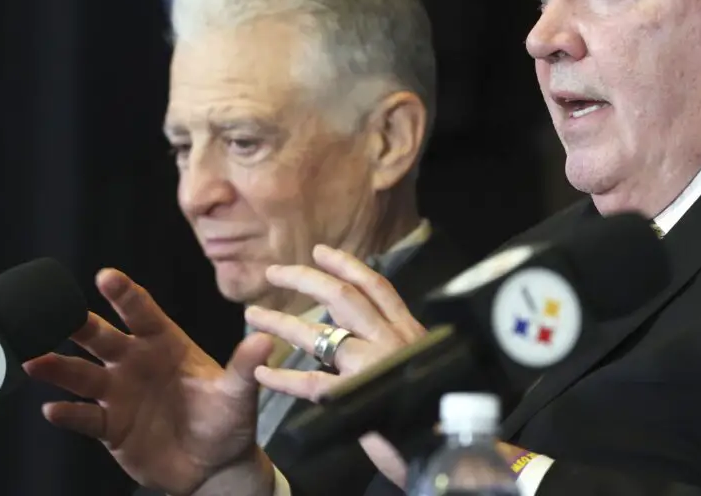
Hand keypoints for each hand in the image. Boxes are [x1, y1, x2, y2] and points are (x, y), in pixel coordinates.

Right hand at [24, 268, 275, 495]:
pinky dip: (68, 414)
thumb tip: (264, 340)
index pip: (142, 312)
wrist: (214, 465)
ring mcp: (119, 393)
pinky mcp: (110, 426)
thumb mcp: (238, 393)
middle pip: (102, 337)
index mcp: (165, 343)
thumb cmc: (226, 419)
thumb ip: (245, 367)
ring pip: (82, 374)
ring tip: (34, 359)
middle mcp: (135, 361)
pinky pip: (85, 418)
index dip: (124, 294)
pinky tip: (51, 410)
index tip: (106, 276)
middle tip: (56, 312)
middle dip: (79, 324)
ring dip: (58, 367)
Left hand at [243, 244, 427, 483]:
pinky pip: (311, 383)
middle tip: (274, 272)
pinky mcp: (358, 397)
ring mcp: (374, 366)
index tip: (319, 252)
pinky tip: (262, 374)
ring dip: (282, 322)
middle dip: (305, 279)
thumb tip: (370, 330)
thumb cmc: (433, 409)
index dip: (346, 265)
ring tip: (253, 315)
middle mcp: (392, 340)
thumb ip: (396, 345)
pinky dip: (283, 378)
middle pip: (343, 297)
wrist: (447, 447)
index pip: (376, 287)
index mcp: (408, 331)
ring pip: (320, 333)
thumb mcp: (419, 364)